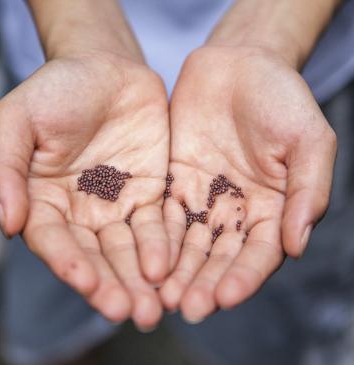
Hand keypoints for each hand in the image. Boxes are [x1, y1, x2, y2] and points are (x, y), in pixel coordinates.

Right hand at [0, 52, 169, 329]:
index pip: (55, 241)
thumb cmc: (58, 88)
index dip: (68, 264)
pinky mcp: (150, 195)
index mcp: (45, 200)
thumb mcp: (18, 118)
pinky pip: (158, 225)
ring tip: (155, 307)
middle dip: (113, 285)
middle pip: (97, 257)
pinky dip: (164, 247)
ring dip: (141, 279)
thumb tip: (7, 222)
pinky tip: (171, 268)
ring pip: (130, 250)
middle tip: (132, 313)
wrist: (107, 68)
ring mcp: (118, 205)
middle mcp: (82, 212)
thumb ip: (5, 167)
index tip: (85, 283)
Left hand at [160, 46, 336, 321]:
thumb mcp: (308, 140)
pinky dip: (154, 238)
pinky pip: (161, 214)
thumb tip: (298, 244)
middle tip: (185, 308)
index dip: (243, 277)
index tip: (224, 298)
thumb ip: (308, 191)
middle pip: (218, 257)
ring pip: (187, 243)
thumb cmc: (282, 98)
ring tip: (160, 295)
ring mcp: (202, 198)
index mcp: (272, 208)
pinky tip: (143, 258)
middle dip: (203, 283)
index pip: (259, 254)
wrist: (240, 66)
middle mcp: (234, 211)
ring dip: (175, 271)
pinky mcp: (173, 182)